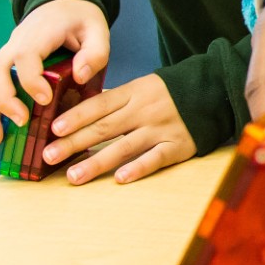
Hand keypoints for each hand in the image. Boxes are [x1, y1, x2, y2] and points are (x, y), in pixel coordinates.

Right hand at [0, 0, 108, 146]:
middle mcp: (16, 43)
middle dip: (4, 100)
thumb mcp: (97, 28)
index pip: (26, 57)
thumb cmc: (80, 17)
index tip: (45, 99)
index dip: (31, 80)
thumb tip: (82, 75)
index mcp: (39, 34)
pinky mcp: (9, 65)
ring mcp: (9, 54)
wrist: (63, 1)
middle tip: (21, 122)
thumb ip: (96, 50)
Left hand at [39, 73, 195, 184]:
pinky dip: (138, 167)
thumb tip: (77, 115)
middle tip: (49, 157)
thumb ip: (117, 101)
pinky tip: (120, 178)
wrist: (216, 90)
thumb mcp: (144, 86)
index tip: (53, 129)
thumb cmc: (171, 92)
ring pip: (124, 147)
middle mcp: (145, 110)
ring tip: (74, 176)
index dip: (76, 117)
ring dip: (97, 162)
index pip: (99, 105)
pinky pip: (156, 158)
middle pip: (105, 128)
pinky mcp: (178, 145)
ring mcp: (162, 128)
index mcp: (135, 92)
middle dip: (74, 143)